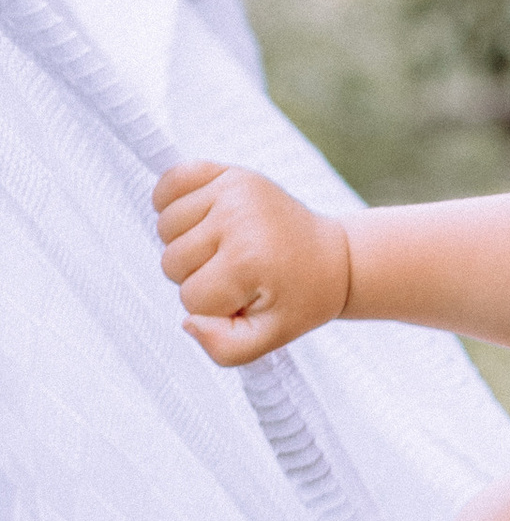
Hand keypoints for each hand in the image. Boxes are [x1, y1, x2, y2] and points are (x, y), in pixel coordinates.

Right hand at [155, 159, 350, 364]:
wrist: (332, 259)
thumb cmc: (298, 300)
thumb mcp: (271, 337)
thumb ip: (225, 349)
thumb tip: (188, 321)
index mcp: (249, 260)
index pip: (191, 300)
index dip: (214, 308)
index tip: (247, 298)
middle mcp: (238, 218)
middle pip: (171, 262)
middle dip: (199, 277)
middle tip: (238, 275)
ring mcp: (233, 189)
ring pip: (165, 227)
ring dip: (186, 244)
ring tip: (224, 248)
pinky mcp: (229, 171)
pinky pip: (171, 181)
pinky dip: (171, 201)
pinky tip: (198, 218)